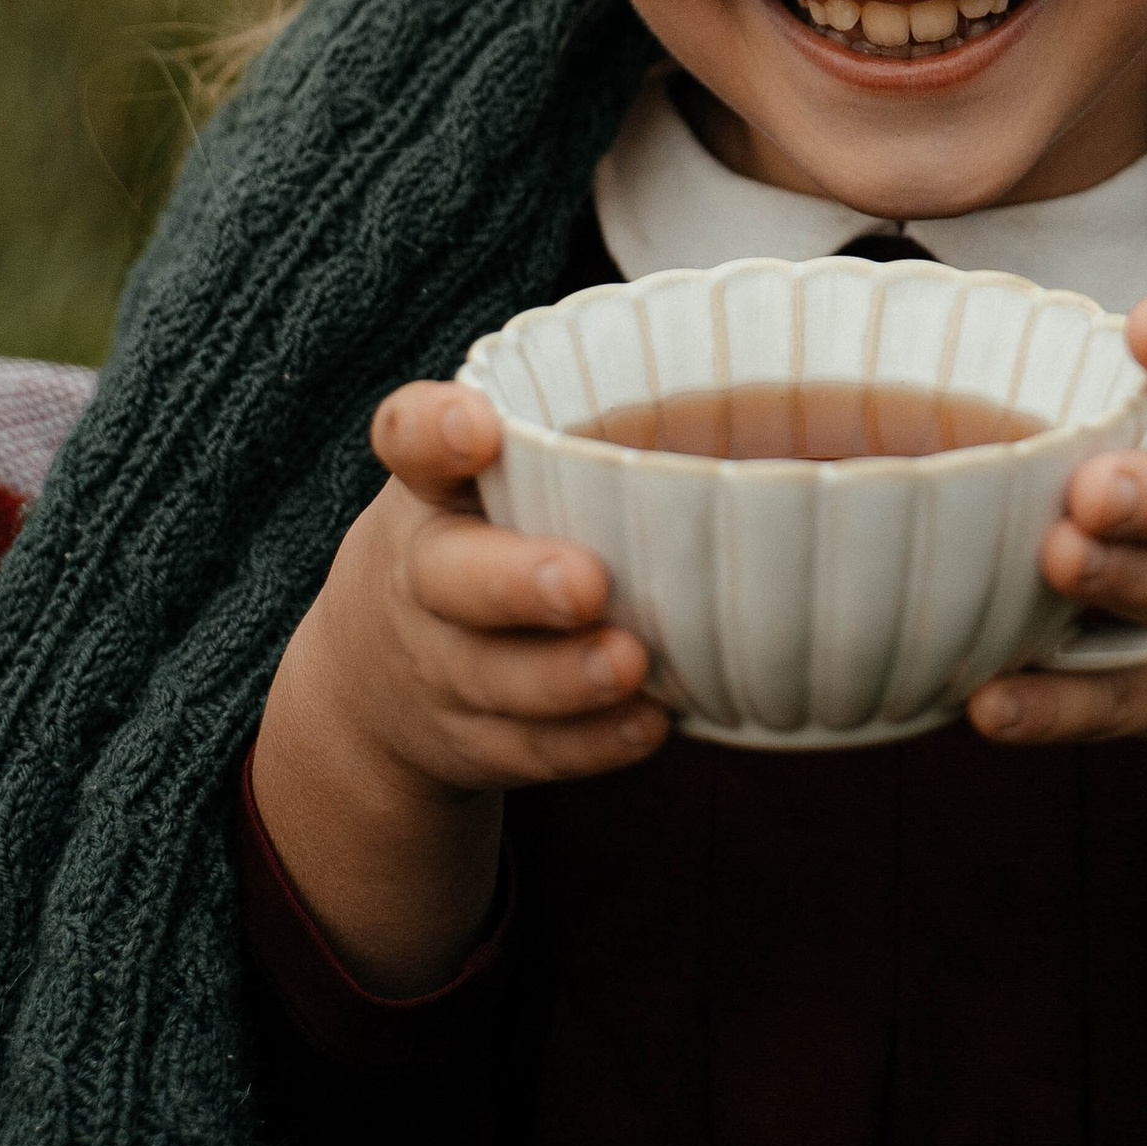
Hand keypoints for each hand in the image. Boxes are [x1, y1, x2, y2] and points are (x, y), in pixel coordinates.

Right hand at [253, 379, 667, 991]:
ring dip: (563, 676)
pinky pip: (527, 748)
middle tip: (586, 581)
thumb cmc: (488, 534)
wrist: (380, 670)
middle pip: (447, 575)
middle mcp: (422, 572)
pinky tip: (647, 724)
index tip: (478, 426)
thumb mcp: (491, 478)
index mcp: (431, 487)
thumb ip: (576, 438)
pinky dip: (587, 744)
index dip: (435, 432)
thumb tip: (766, 397)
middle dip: (515, 581)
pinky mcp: (472, 739)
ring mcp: (440, 664)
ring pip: (492, 675)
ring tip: (631, 662)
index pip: (409, 437)